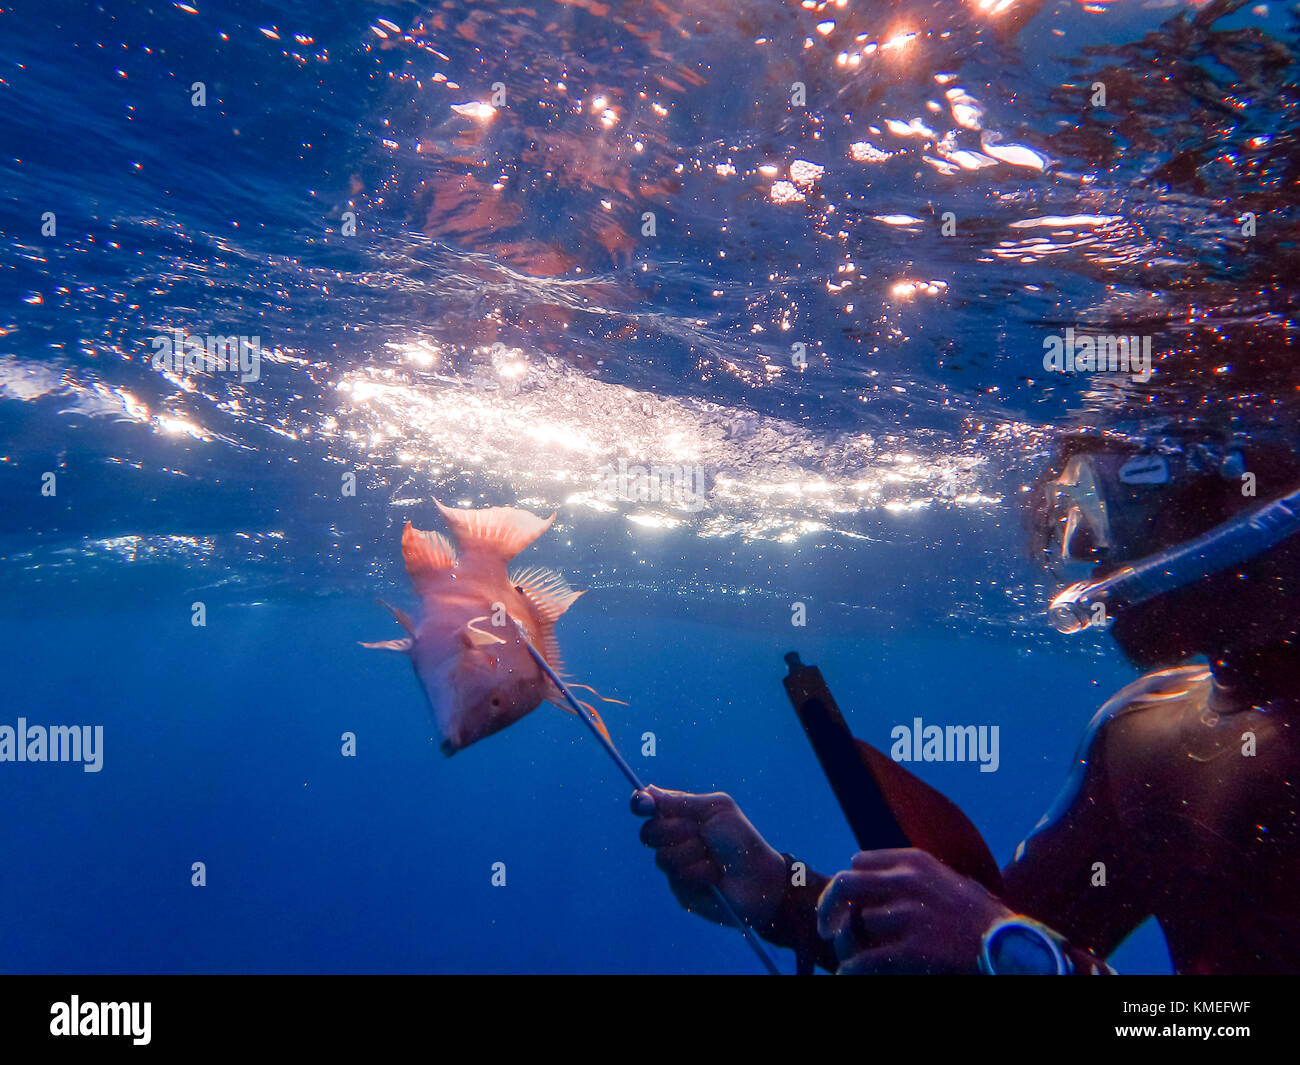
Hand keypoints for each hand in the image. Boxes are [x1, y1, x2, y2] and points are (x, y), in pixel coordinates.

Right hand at [631, 786, 787, 928]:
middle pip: (648, 832)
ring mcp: (674, 864)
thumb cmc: (740, 840)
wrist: (758, 879)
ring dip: (693, 854)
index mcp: (680, 814)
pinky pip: (678, 878)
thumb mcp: (716, 810)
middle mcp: (673, 839)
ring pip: (663, 857)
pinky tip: (715, 876)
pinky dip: (701, 873)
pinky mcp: (679, 889)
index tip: (645, 804)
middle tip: (701, 833)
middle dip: (677, 831)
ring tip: (714, 858)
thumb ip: (681, 802)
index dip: (640, 804)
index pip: (647, 806)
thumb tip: (647, 790)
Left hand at [816, 848, 1013, 973]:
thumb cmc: (982, 920)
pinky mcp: (915, 949)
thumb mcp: (949, 881)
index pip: (859, 862)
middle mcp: (910, 881)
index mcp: (916, 862)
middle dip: (829, 906)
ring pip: (855, 926)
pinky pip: (866, 959)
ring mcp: (912, 914)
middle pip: (845, 884)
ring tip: (846, 957)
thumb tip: (882, 880)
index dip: (849, 884)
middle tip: (825, 927)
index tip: (845, 904)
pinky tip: (849, 974)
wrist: (1013, 949)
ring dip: (846, 944)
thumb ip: (916, 877)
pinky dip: (852, 968)